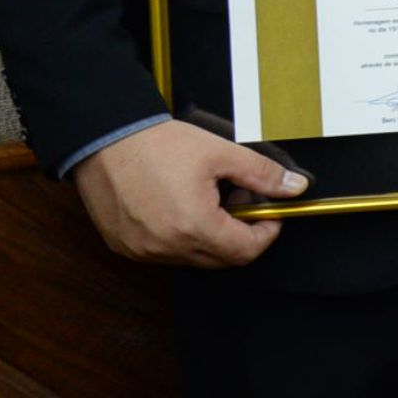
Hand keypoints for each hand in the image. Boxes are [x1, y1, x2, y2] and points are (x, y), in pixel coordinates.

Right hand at [72, 120, 304, 265]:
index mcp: (193, 226)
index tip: (269, 212)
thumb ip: (262, 175)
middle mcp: (165, 247)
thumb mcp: (220, 153)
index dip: (267, 232)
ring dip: (211, 236)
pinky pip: (165, 252)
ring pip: (193, 257)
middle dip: (240, 233)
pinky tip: (180, 206)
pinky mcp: (125, 246)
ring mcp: (142, 250)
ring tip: (207, 199)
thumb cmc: (156, 144)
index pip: (246, 251)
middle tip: (239, 199)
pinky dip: (181, 237)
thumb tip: (294, 188)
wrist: (103, 138)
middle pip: (222, 259)